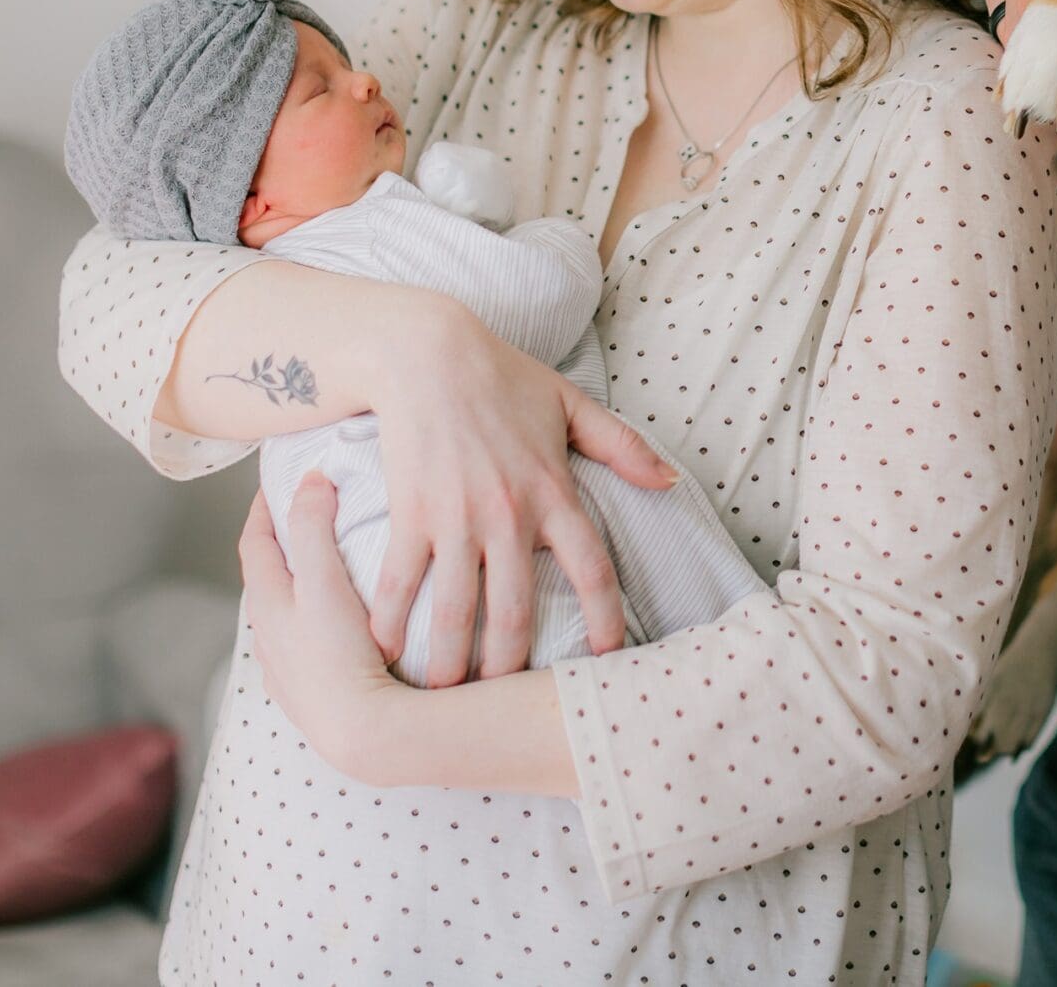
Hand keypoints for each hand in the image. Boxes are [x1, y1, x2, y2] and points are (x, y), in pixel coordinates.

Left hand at [240, 479, 399, 780]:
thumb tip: (311, 481)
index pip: (255, 542)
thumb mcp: (325, 582)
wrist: (362, 733)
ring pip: (283, 618)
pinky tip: (336, 633)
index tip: (280, 482)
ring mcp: (285, 671)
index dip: (265, 508)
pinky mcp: (307, 696)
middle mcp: (267, 638)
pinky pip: (302, 650)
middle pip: (266, 580)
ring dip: (297, 590)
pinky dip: (312, 627)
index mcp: (266, 604)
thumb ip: (315, 528)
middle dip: (281, 546)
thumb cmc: (341, 656)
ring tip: (327, 573)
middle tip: (307, 518)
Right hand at [369, 298, 675, 680]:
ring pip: (457, 611)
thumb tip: (671, 479)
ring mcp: (457, 519)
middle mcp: (509, 515)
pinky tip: (385, 654)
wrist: (426, 353)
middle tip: (507, 703)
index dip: (605, 619)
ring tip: (446, 698)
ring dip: (451, 662)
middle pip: (517, 611)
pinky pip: (401, 583)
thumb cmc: (501, 377)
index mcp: (554, 493)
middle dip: (512, 666)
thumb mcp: (572, 405)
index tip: (608, 659)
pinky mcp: (410, 514)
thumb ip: (623, 446)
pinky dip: (391, 623)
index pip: (593, 570)